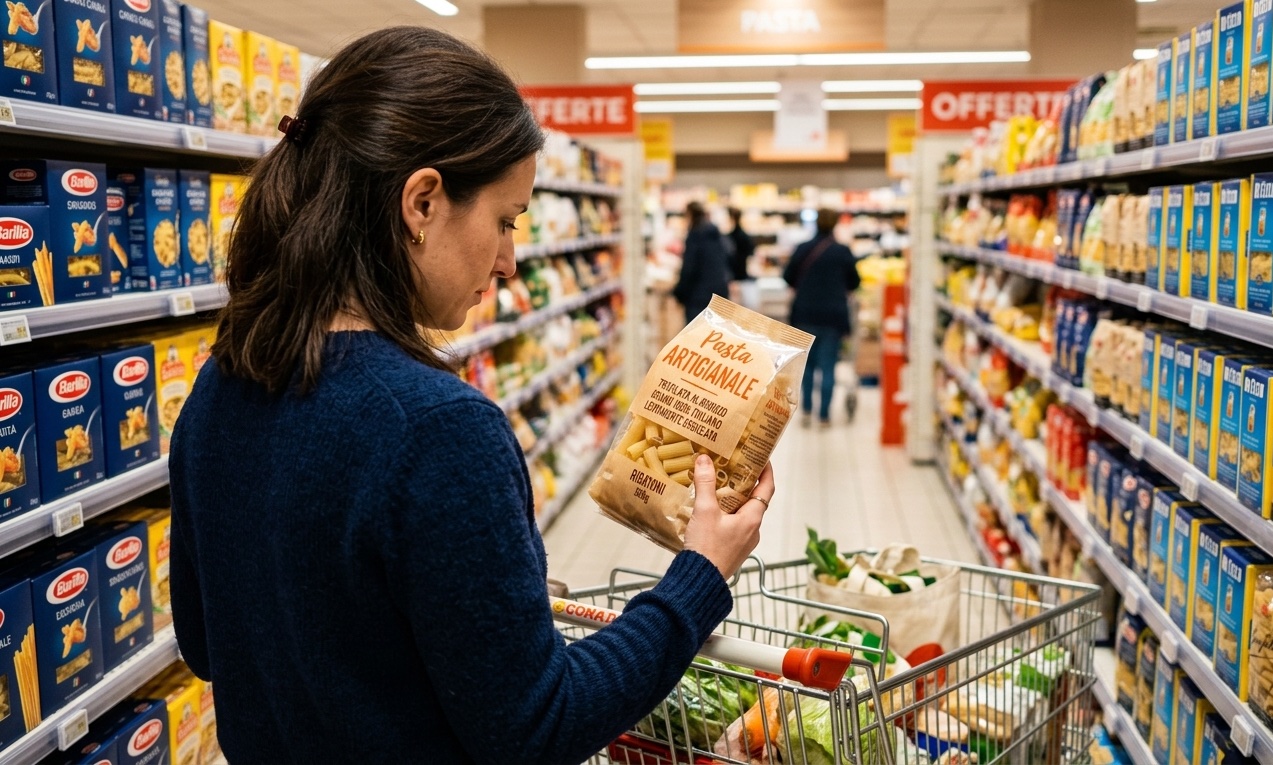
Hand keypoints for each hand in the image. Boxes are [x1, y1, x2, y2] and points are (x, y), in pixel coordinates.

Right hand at [683, 455, 774, 579]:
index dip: (766, 470)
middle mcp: (752, 530)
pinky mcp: (732, 549)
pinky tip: (708, 510)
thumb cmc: (707, 549)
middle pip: (754, 499)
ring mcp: (743, 541)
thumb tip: (705, 460)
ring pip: (742, 513)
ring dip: (732, 498)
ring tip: (716, 485)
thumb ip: (705, 484)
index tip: (762, 456)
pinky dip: (724, 513)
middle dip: (744, 482)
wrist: (699, 582)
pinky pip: (733, 525)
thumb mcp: (705, 511)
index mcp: (752, 518)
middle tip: (732, 466)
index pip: (767, 488)